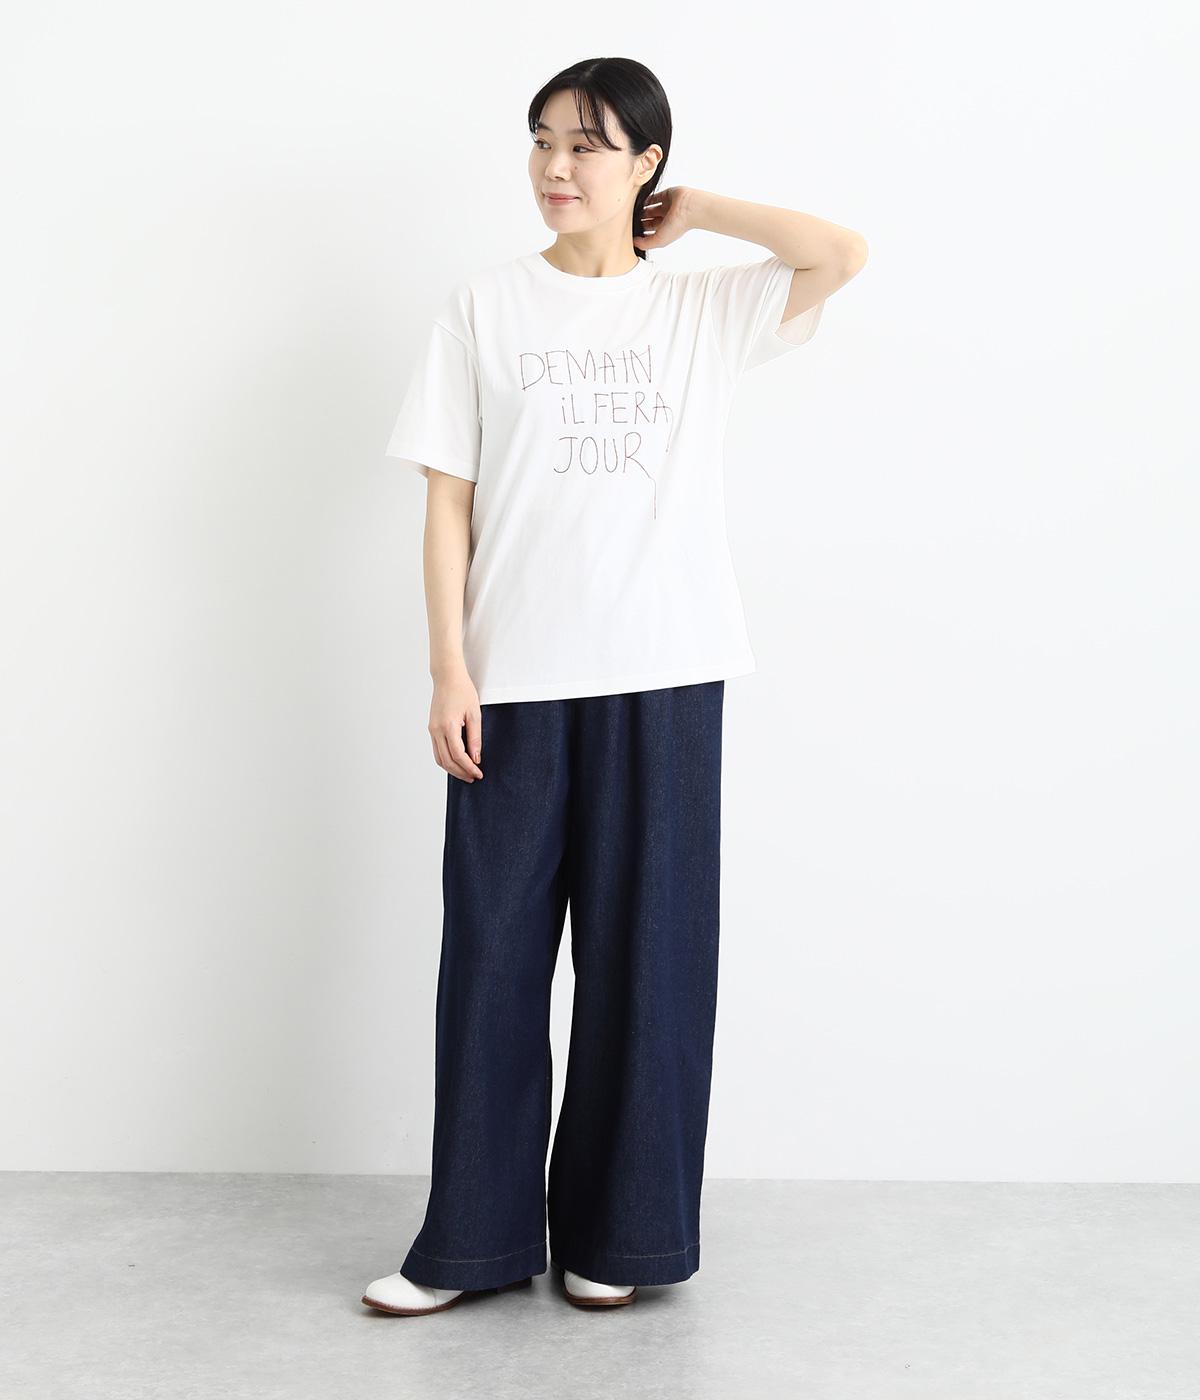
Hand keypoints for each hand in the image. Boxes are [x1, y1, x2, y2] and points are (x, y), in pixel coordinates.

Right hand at [428, 667, 483, 781]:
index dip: (469, 767)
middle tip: (473, 777)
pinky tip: (456, 761)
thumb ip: (475, 738)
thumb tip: (476, 758)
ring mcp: (432, 730)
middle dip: (460, 772)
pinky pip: (436, 750)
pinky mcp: (431, 728)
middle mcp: (436, 730)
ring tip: (465, 773)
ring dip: (452, 769)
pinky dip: (446, 759)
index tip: (478, 773)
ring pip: (439, 758)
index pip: (458, 755)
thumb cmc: (462, 691)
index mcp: (448, 726)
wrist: (447, 677)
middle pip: (447, 761)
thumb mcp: (474, 714)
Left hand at [633, 185, 692, 251]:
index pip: (650, 232)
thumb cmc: (678, 225)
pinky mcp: (666, 195)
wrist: (689, 208)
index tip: (629, 232)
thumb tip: (634, 242)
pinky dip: (646, 199)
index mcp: (665, 231)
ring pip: (650, 209)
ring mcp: (666, 207)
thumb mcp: (659, 240)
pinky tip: (637, 201)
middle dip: (639, 220)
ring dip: (641, 210)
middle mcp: (666, 220)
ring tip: (631, 211)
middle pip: (649, 220)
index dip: (640, 232)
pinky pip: (653, 197)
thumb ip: (646, 244)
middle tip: (627, 220)